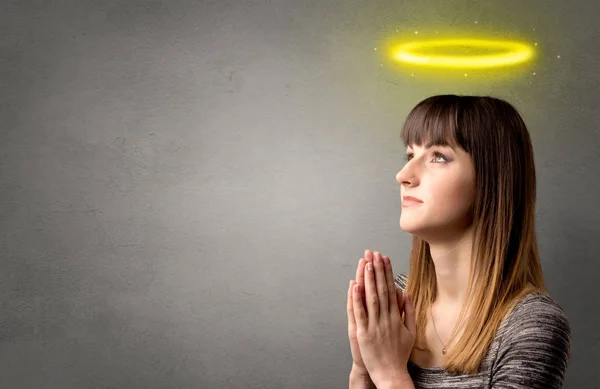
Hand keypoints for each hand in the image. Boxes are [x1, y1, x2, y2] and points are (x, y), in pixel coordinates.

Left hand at [351, 250, 415, 387]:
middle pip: (381, 290)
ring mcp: (374, 325)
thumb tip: (406, 292)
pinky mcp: (363, 334)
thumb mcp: (410, 331)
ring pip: (371, 299)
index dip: (387, 273)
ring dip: (368, 280)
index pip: (391, 289)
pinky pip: (360, 314)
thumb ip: (408, 311)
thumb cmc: (399, 354)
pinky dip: (357, 299)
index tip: (385, 258)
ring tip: (366, 264)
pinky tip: (355, 286)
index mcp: (396, 317)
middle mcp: (386, 319)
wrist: (391, 373)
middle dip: (377, 270)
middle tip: (374, 254)